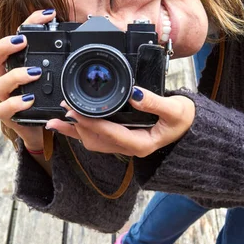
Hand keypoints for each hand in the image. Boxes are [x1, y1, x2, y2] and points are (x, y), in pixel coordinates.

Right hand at [0, 9, 56, 150]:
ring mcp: (5, 97)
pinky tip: (29, 99)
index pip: (16, 38)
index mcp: (16, 65)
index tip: (48, 14)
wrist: (38, 129)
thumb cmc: (44, 99)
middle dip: (5, 46)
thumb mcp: (53, 78)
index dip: (29, 23)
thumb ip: (60, 60)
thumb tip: (81, 41)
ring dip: (16, 75)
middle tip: (22, 40)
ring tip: (34, 73)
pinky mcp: (8, 115)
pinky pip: (4, 109)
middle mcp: (6, 79)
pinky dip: (16, 103)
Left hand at [45, 87, 194, 156]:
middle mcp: (129, 148)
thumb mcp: (175, 109)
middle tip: (62, 109)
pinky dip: (79, 131)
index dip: (90, 123)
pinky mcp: (120, 140)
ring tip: (54, 121)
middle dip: (77, 126)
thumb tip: (135, 94)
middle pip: (96, 140)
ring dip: (74, 131)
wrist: (189, 127)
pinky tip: (67, 124)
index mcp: (141, 144)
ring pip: (92, 142)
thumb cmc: (183, 119)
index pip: (110, 134)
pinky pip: (96, 138)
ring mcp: (123, 146)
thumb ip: (155, 102)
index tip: (75, 111)